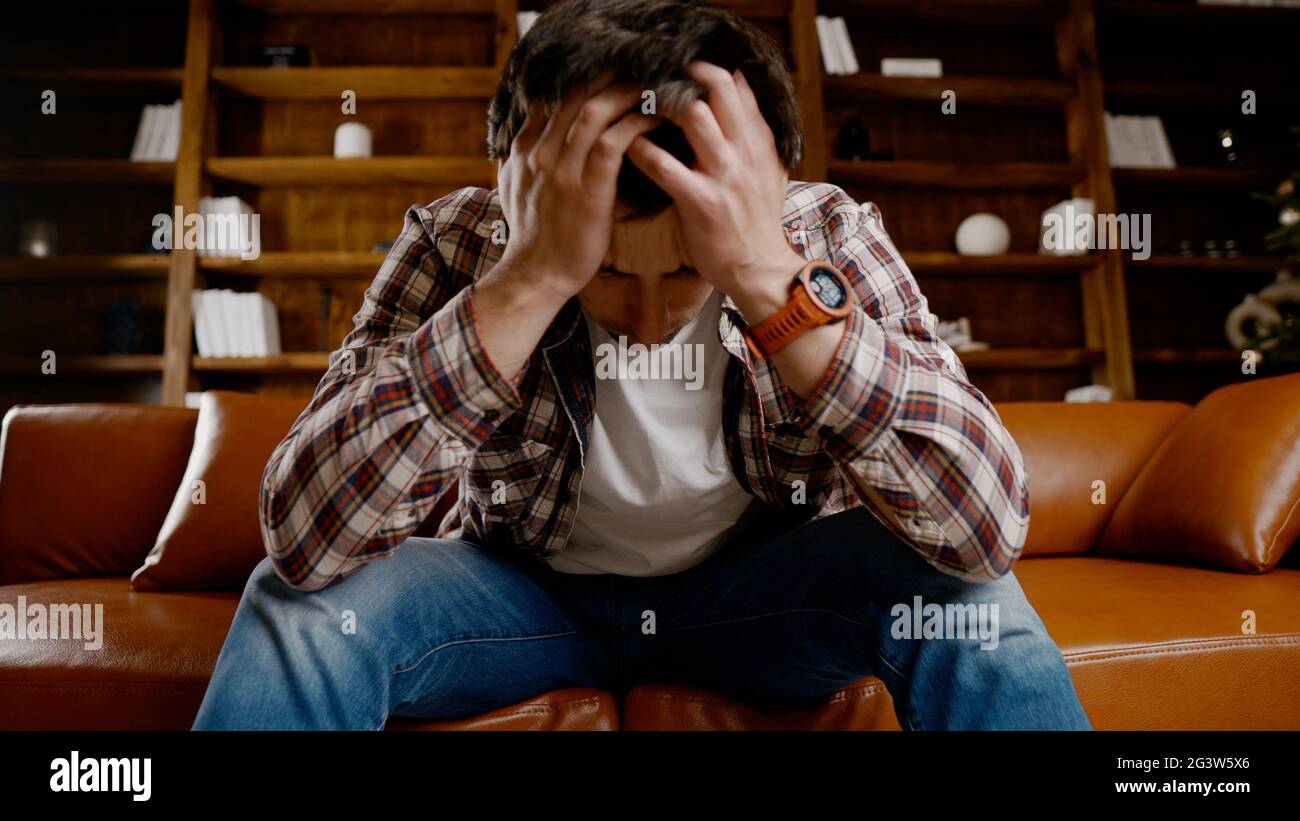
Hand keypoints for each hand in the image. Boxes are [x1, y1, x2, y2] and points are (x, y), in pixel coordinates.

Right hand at [493, 80, 662, 306]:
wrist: (536, 276)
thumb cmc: (534, 237)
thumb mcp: (514, 189)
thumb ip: (519, 159)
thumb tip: (523, 137)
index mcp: (525, 148)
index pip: (554, 95)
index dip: (584, 76)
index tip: (614, 67)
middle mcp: (540, 151)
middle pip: (575, 92)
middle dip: (610, 73)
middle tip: (643, 62)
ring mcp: (562, 169)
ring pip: (595, 110)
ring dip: (628, 91)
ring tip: (656, 82)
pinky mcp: (587, 189)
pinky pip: (613, 142)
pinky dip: (637, 123)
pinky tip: (657, 116)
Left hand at [625, 61, 805, 323]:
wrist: (759, 269)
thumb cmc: (756, 222)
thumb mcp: (769, 172)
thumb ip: (755, 137)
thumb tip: (742, 98)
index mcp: (759, 142)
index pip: (738, 86)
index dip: (707, 69)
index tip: (680, 67)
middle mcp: (744, 151)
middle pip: (717, 88)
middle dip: (683, 74)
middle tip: (651, 72)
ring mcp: (723, 175)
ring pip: (693, 116)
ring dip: (659, 103)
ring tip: (634, 102)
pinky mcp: (701, 201)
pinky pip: (663, 165)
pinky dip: (639, 149)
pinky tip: (622, 144)